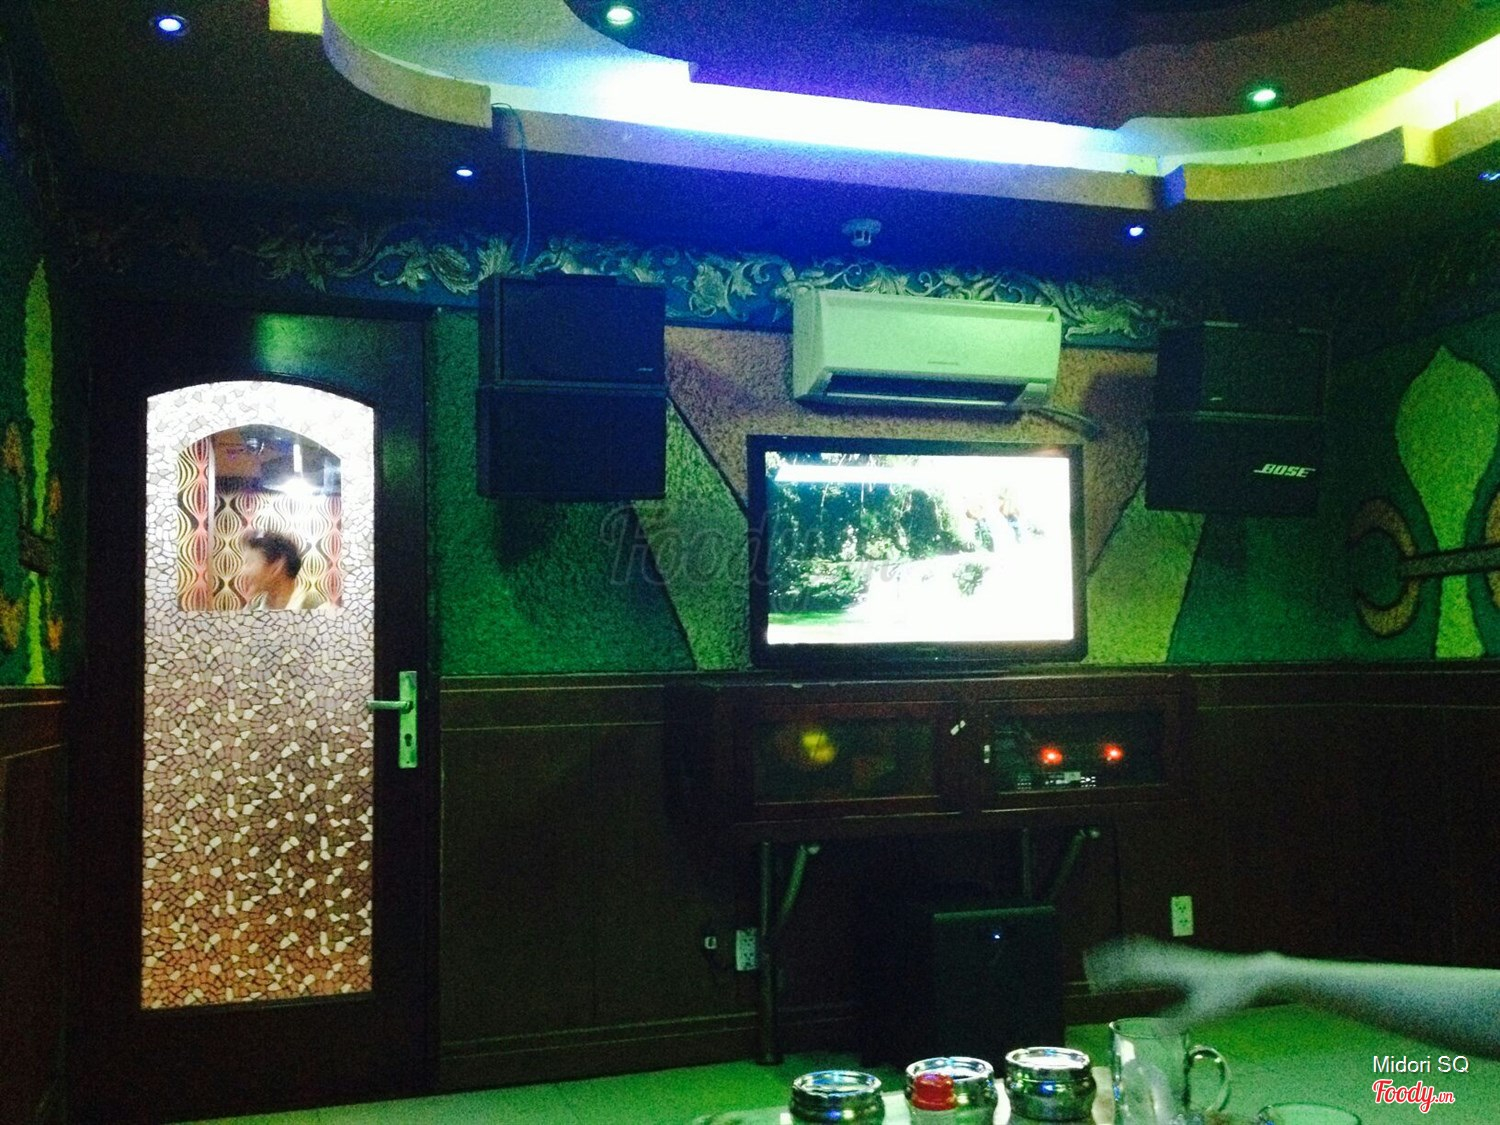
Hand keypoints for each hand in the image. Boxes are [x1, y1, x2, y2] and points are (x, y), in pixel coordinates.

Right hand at [1085, 935, 1278, 1028]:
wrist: (1251, 975)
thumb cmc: (1229, 993)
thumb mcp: (1206, 1011)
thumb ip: (1179, 1020)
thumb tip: (1155, 1033)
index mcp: (1170, 970)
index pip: (1132, 969)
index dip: (1111, 974)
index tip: (1094, 983)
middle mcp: (1168, 959)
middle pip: (1130, 952)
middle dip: (1107, 958)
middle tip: (1086, 965)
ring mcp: (1174, 957)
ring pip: (1138, 949)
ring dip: (1118, 953)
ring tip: (1101, 960)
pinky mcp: (1180, 960)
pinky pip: (1148, 952)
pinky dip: (1132, 954)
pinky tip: (1133, 965)